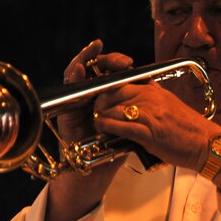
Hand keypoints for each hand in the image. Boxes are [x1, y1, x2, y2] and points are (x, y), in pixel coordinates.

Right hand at [44, 40, 133, 220]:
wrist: (101, 170)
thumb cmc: (119, 148)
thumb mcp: (135, 125)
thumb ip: (139, 108)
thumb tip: (154, 88)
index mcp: (112, 97)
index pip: (114, 73)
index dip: (120, 65)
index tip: (131, 62)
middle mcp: (94, 96)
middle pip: (97, 69)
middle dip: (106, 60)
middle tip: (119, 60)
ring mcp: (79, 101)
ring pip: (80, 74)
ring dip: (86, 60)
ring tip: (95, 50)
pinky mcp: (66, 109)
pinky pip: (67, 88)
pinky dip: (72, 75)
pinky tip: (79, 68)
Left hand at [92, 80, 220, 171]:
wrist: (206, 143)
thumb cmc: (189, 129)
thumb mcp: (169, 104)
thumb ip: (153, 97)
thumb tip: (138, 95)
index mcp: (154, 90)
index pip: (120, 83)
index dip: (106, 91)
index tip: (101, 100)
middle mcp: (150, 98)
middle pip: (112, 94)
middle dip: (99, 104)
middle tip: (97, 114)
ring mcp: (150, 114)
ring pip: (113, 109)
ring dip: (101, 117)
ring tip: (98, 125)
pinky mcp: (149, 132)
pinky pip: (121, 126)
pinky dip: (108, 127)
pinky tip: (103, 130)